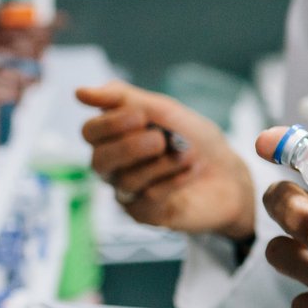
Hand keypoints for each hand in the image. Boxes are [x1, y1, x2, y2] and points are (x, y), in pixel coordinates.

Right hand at [77, 82, 256, 239]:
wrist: (229, 172)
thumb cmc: (192, 138)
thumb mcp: (162, 110)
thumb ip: (123, 99)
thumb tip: (78, 93)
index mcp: (112, 139)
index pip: (91, 132)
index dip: (110, 123)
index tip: (141, 115)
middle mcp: (114, 167)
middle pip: (100, 160)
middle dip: (130, 147)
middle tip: (161, 139)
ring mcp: (127, 192)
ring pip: (126, 181)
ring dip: (161, 164)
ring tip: (188, 154)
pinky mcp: (146, 214)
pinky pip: (148, 199)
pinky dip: (172, 181)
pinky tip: (192, 170)